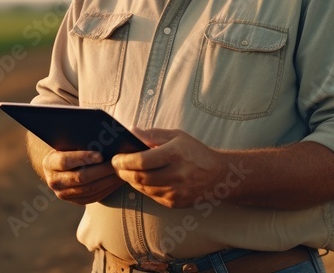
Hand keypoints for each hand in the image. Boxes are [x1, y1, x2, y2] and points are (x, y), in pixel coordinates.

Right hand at [40, 149, 124, 205]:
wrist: (59, 167)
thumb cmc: (67, 148)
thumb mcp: (68, 143)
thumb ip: (79, 143)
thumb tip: (101, 139)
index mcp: (50, 163)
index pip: (65, 161)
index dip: (83, 158)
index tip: (100, 155)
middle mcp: (54, 181)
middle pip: (80, 178)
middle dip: (101, 170)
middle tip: (116, 164)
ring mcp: (64, 194)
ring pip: (89, 190)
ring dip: (107, 181)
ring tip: (120, 172)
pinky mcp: (75, 201)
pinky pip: (94, 197)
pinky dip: (107, 189)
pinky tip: (116, 181)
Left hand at [111, 129, 226, 208]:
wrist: (218, 175)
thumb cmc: (195, 152)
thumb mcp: (177, 136)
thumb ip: (152, 134)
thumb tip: (131, 131)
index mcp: (175, 154)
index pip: (142, 161)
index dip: (124, 161)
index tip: (116, 158)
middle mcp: (176, 175)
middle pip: (139, 177)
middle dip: (123, 172)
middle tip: (116, 166)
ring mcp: (176, 192)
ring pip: (143, 189)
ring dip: (131, 181)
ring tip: (126, 172)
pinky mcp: (175, 203)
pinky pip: (152, 196)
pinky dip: (143, 188)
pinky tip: (141, 180)